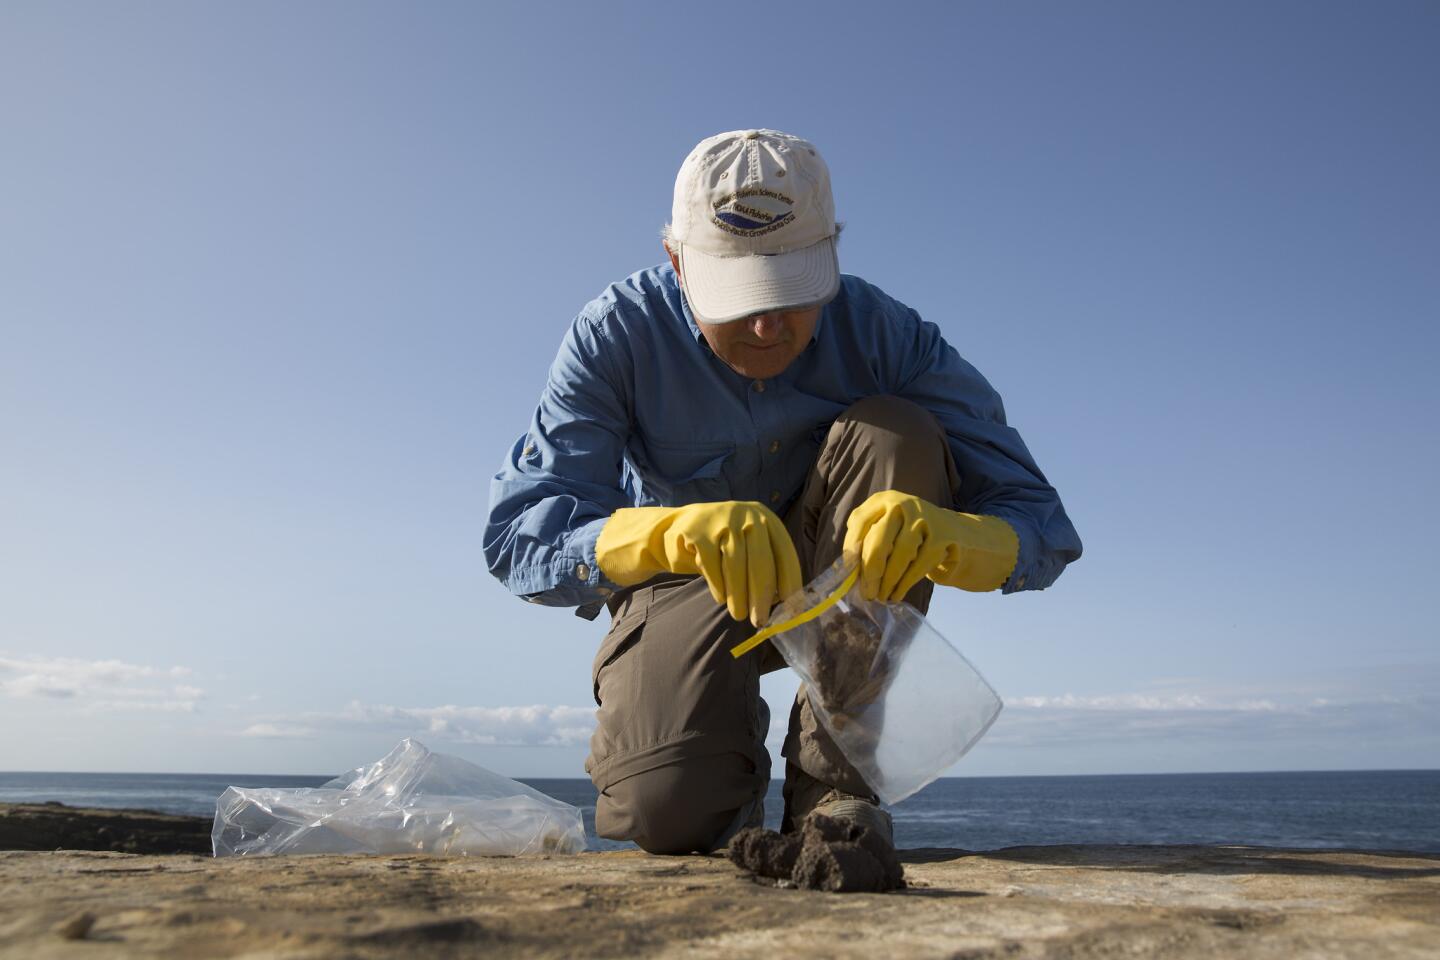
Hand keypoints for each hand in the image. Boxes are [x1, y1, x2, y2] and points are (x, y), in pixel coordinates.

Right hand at [596, 501, 802, 625]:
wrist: (679, 525)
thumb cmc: (723, 542)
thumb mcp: (749, 544)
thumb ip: (766, 564)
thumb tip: (783, 601)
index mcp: (767, 519)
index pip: (785, 554)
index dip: (791, 584)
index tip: (792, 610)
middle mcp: (748, 515)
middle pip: (761, 562)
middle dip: (762, 596)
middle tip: (760, 621)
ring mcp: (722, 521)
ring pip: (736, 566)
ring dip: (739, 596)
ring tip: (739, 615)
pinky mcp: (698, 532)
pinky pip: (712, 566)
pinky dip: (718, 586)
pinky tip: (720, 598)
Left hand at [842, 490, 1018, 600]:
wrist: (954, 530)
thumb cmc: (909, 533)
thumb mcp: (887, 526)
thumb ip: (868, 539)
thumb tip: (848, 568)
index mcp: (884, 499)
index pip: (860, 521)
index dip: (851, 547)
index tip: (849, 570)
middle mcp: (902, 504)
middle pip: (878, 540)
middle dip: (869, 571)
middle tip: (866, 592)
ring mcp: (924, 518)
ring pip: (900, 555)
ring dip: (888, 581)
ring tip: (881, 596)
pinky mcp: (942, 535)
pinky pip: (919, 564)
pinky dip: (905, 583)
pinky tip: (897, 593)